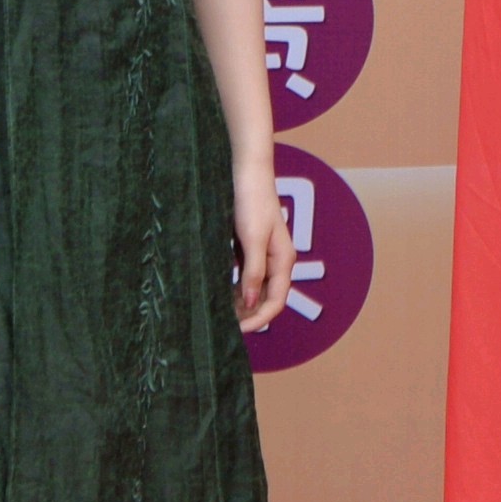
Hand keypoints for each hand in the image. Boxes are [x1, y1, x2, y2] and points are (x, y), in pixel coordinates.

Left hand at [232, 160, 297, 329]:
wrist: (246, 170)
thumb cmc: (252, 201)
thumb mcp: (252, 238)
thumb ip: (253, 271)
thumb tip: (248, 303)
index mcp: (283, 260)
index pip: (275, 302)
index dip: (258, 319)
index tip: (238, 331)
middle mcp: (275, 260)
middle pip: (265, 298)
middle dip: (248, 315)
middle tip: (224, 327)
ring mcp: (261, 254)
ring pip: (253, 288)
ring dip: (239, 304)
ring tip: (219, 314)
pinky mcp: (248, 247)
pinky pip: (243, 275)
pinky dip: (232, 287)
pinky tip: (218, 292)